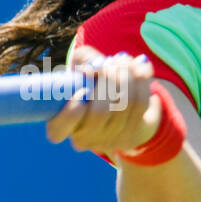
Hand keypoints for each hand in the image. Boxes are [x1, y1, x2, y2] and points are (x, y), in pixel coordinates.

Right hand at [46, 47, 160, 154]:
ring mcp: (109, 141)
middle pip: (100, 112)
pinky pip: (141, 104)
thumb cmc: (91, 81)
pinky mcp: (132, 136)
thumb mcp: (81, 65)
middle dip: (108, 79)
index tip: (81, 91)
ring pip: (124, 105)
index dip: (70, 114)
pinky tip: (141, 65)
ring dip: (127, 75)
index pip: (59, 130)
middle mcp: (83, 139)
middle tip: (109, 62)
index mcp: (60, 126)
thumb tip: (98, 65)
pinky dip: (142, 80)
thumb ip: (84, 60)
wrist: (119, 102)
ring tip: (123, 60)